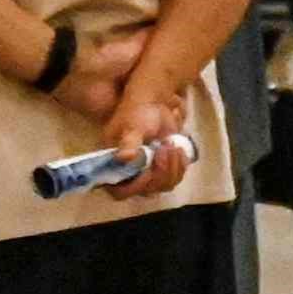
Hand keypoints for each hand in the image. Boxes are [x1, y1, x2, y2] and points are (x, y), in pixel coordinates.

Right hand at [99, 63, 196, 200]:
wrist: (155, 103)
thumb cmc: (137, 112)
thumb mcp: (132, 126)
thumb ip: (128, 143)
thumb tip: (124, 157)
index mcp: (112, 165)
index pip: (119, 191)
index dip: (134, 187)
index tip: (148, 171)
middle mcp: (128, 173)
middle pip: (145, 190)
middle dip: (160, 173)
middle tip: (165, 149)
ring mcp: (146, 172)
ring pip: (162, 186)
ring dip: (172, 168)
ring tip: (171, 145)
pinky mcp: (162, 168)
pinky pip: (173, 178)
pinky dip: (180, 166)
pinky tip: (180, 150)